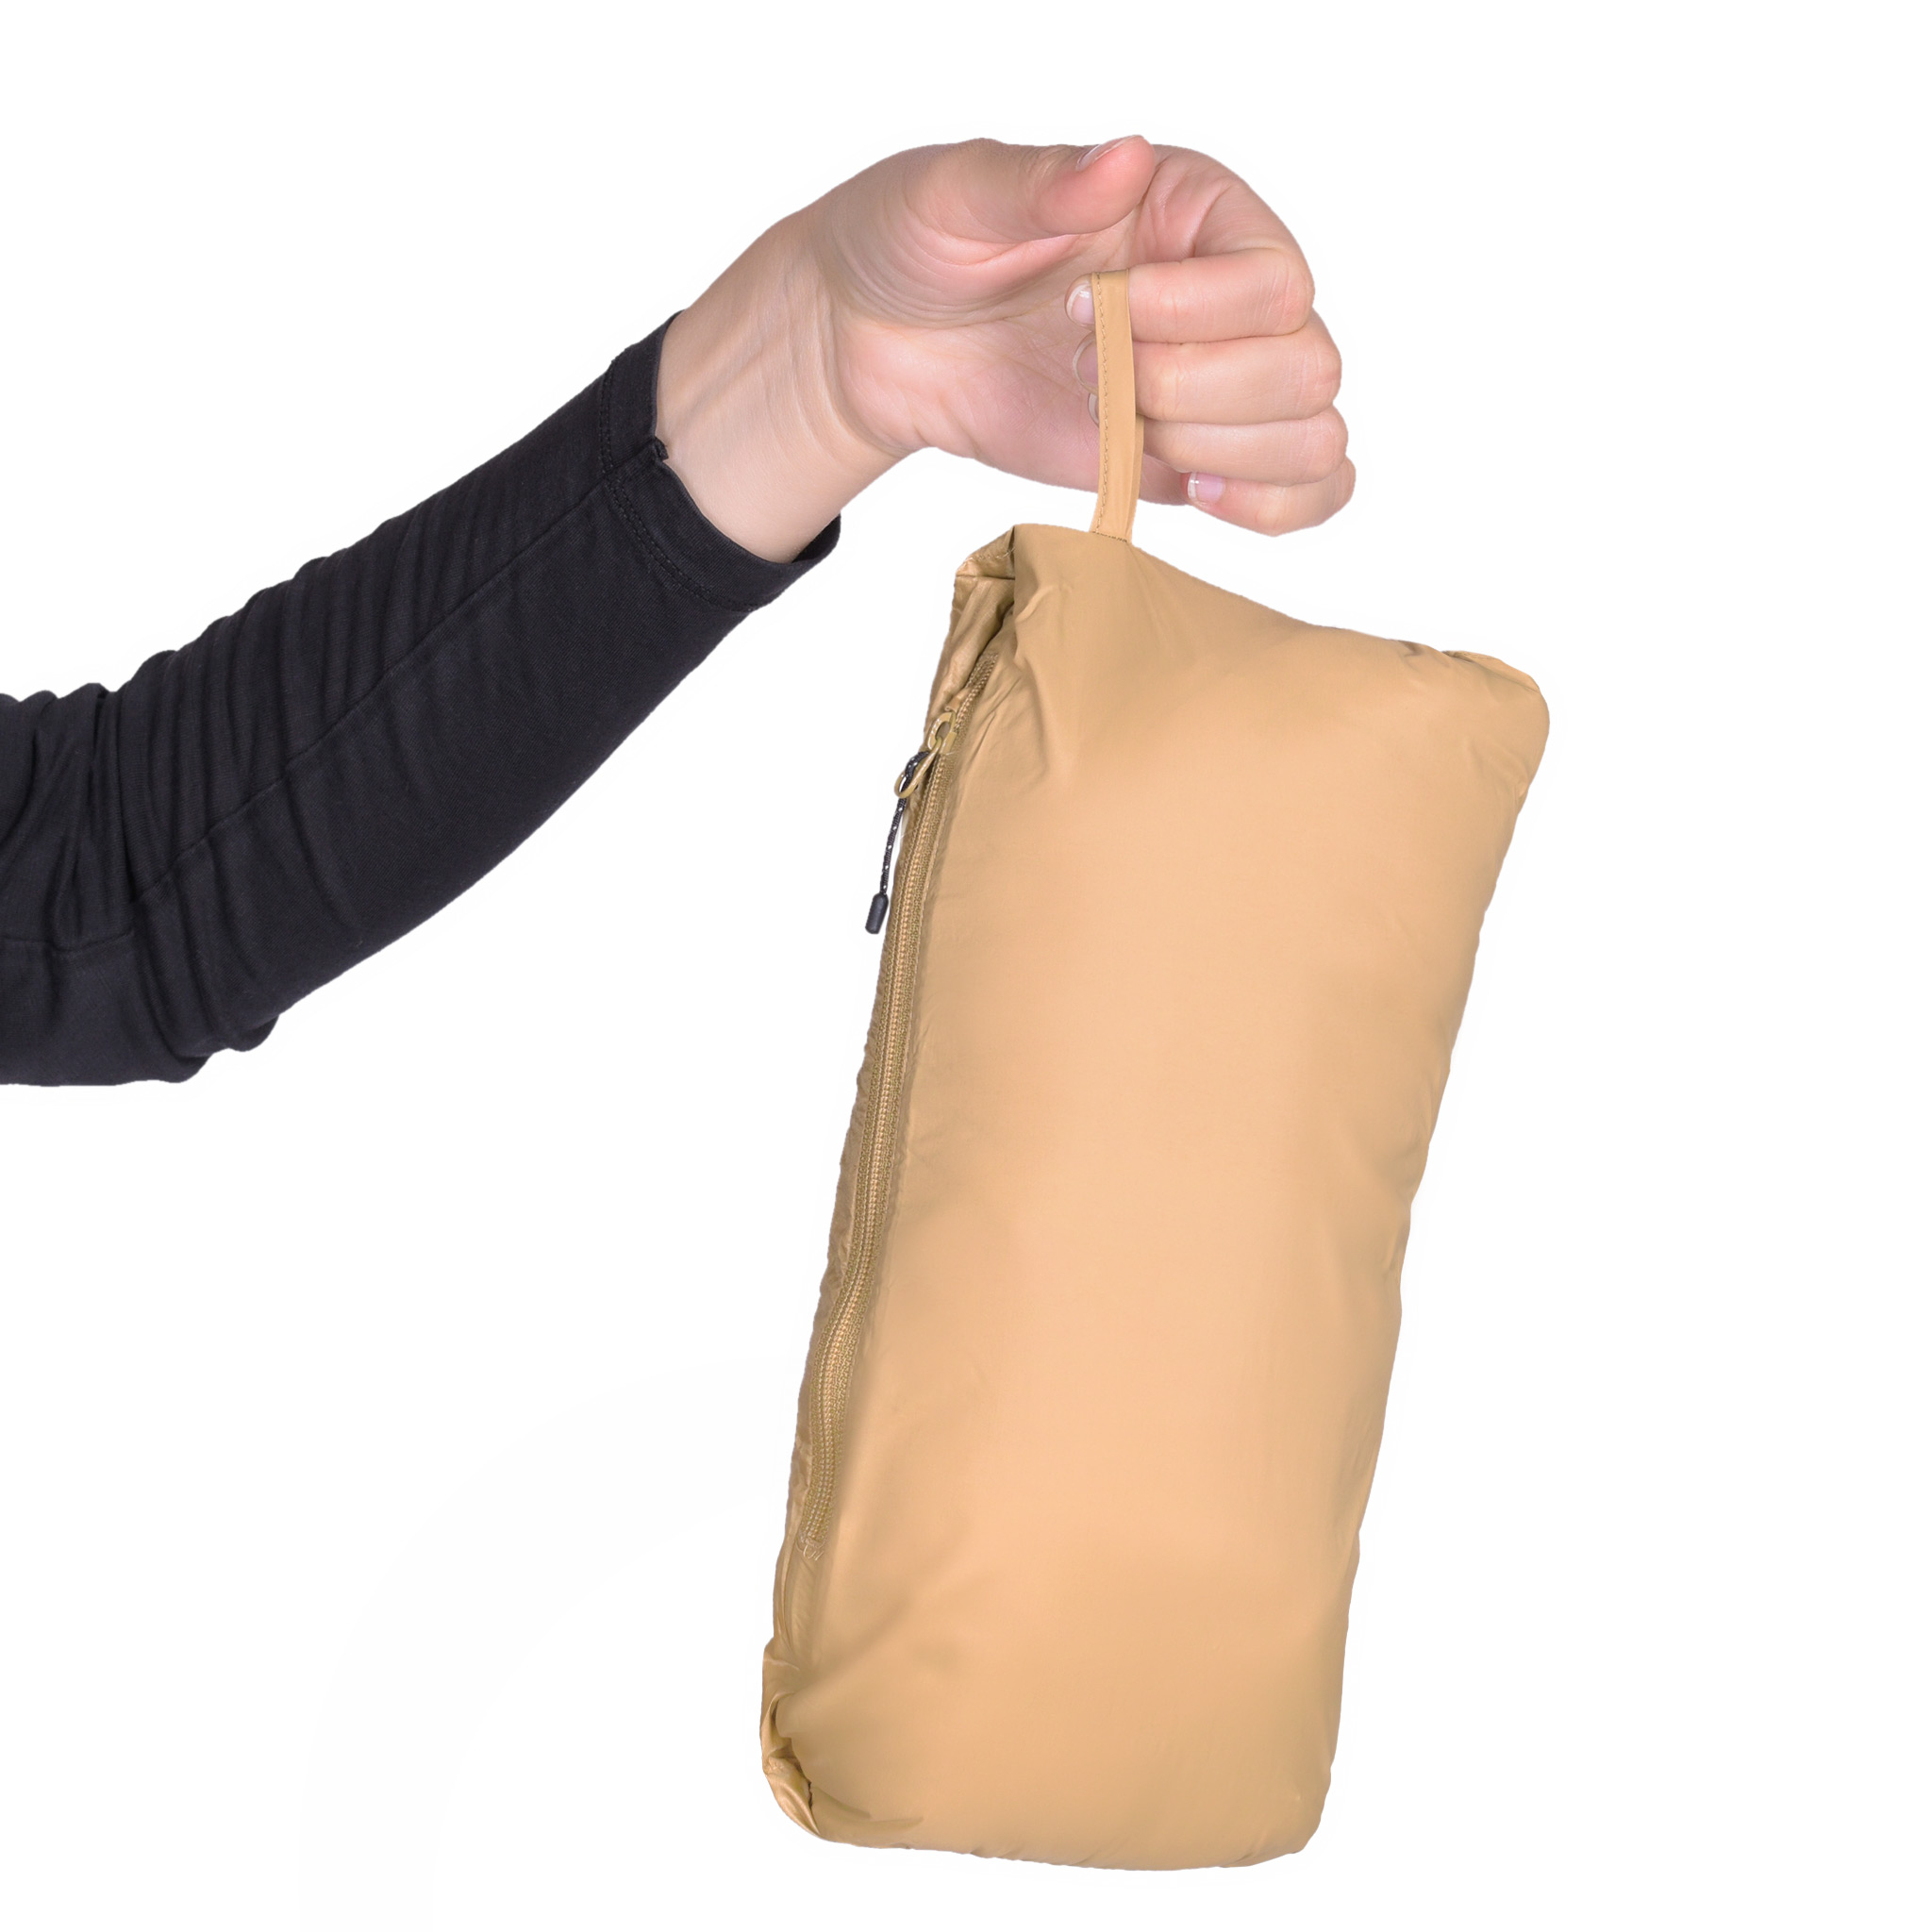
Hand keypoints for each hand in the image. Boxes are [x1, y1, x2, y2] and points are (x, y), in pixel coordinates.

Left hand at [656, 138, 1352, 561]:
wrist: (871, 336)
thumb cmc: (916, 241)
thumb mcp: (955, 192)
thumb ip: (1039, 179)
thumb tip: (1124, 158)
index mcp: (1193, 210)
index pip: (1276, 278)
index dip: (1201, 314)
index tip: (1094, 310)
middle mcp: (1225, 296)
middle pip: (1308, 367)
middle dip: (1205, 391)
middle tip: (1102, 376)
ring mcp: (1213, 384)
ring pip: (1313, 436)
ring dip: (1229, 452)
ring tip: (1135, 430)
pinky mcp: (1185, 459)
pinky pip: (1299, 492)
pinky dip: (1277, 508)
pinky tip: (1203, 496)